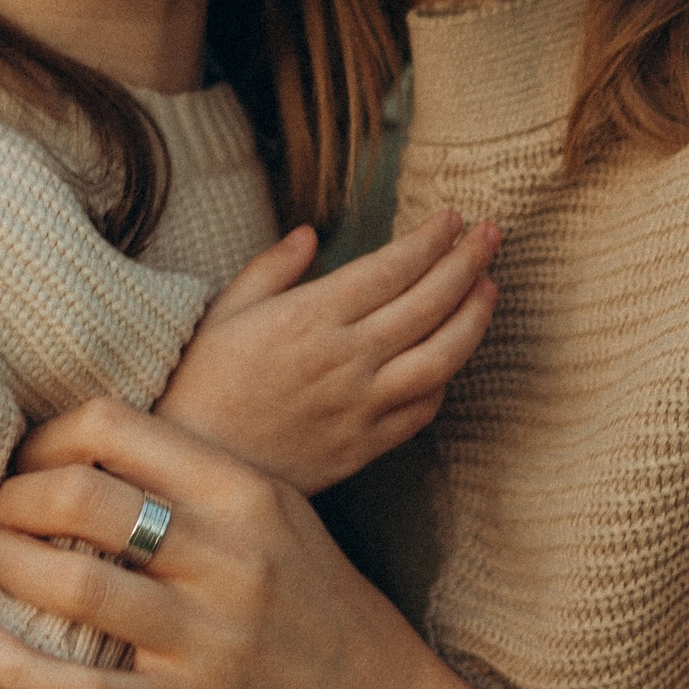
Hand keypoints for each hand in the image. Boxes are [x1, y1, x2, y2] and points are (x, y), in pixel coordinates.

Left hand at [0, 402, 466, 688]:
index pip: (117, 428)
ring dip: (5, 568)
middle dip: (14, 501)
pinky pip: (79, 688)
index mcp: (244, 493)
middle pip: (82, 500)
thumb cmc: (314, 603)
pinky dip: (11, 663)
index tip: (23, 463)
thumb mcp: (275, 515)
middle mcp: (228, 558)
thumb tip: (81, 448)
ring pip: (75, 586)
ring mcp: (208, 638)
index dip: (46, 439)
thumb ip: (191, 477)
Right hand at [151, 210, 500, 496]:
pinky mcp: (366, 445)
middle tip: (491, 233)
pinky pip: (423, 409)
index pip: (392, 268)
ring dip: (475, 317)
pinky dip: (446, 378)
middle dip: (468, 261)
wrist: (197, 470)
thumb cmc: (201, 385)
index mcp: (310, 317)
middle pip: (429, 302)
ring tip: (490, 286)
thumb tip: (309, 235)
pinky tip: (454, 356)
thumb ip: (271, 268)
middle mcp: (346, 358)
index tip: (452, 218)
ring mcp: (362, 405)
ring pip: (442, 356)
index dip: (430, 240)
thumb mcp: (223, 312)